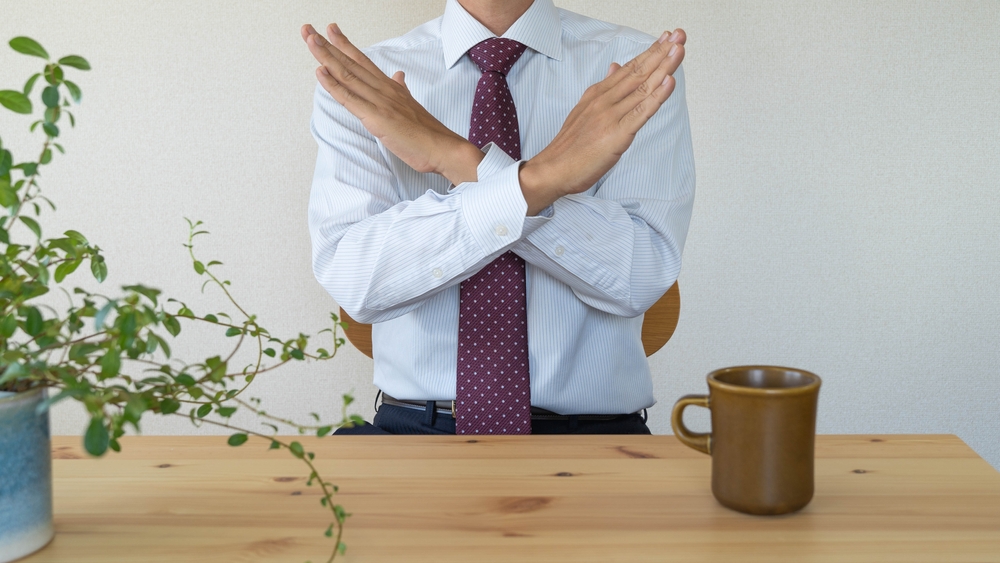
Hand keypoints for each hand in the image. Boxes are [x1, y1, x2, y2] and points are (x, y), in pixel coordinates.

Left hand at [302, 24, 483, 184]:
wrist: (442, 147)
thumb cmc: (427, 133)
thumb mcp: (412, 105)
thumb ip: (402, 88)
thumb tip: (399, 75)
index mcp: (390, 87)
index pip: (363, 61)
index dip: (345, 45)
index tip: (331, 30)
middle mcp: (383, 89)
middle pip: (350, 62)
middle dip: (327, 44)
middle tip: (308, 29)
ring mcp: (379, 101)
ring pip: (347, 74)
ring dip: (326, 56)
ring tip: (310, 39)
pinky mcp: (376, 117)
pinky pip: (350, 99)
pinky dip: (333, 85)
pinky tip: (320, 71)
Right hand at [518, 29, 686, 215]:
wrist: (553, 169)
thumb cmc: (570, 146)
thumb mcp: (584, 110)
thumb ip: (603, 89)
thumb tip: (615, 67)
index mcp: (598, 94)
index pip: (629, 69)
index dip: (650, 52)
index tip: (666, 38)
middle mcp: (605, 101)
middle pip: (638, 72)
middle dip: (661, 52)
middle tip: (679, 35)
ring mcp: (611, 116)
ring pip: (642, 88)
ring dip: (664, 68)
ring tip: (679, 50)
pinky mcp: (617, 134)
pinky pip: (641, 112)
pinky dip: (657, 96)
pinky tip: (669, 82)